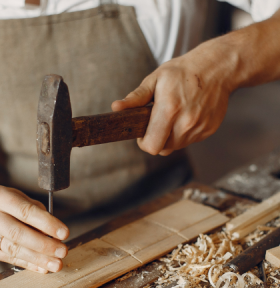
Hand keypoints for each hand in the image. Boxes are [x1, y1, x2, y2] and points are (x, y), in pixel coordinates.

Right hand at [0, 186, 68, 272]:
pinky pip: (9, 258)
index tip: (64, 233)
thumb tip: (53, 232)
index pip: (26, 212)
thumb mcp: (22, 198)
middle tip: (62, 251)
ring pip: (13, 249)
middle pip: (17, 233)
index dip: (47, 224)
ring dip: (38, 259)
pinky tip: (43, 268)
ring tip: (56, 264)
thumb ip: (37, 212)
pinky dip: (28, 264)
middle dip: (44, 245)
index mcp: (2, 198)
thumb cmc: (8, 203)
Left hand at [112, 38, 234, 155]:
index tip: (144, 132)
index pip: (151, 146)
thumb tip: (116, 108)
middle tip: (158, 121)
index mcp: (169, 110)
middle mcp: (186, 123)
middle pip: (163, 149)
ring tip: (174, 115)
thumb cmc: (183, 71)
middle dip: (156, 139)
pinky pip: (190, 140)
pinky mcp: (208, 130)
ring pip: (176, 146)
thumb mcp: (155, 79)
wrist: (217, 68)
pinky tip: (188, 114)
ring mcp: (199, 128)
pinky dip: (185, 133)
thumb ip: (136, 98)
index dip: (144, 142)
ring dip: (171, 136)